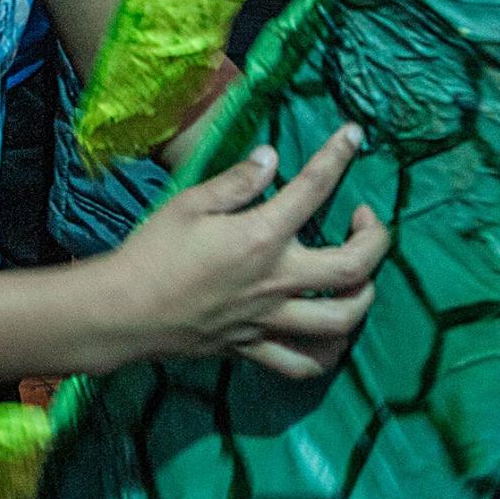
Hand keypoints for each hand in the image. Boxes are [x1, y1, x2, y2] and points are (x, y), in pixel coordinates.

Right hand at [116, 125, 388, 379]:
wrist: (123, 312)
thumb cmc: (152, 252)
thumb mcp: (189, 204)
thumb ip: (236, 182)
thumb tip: (272, 157)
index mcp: (260, 237)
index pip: (314, 190)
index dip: (338, 157)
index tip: (354, 135)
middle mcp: (276, 282)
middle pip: (354, 268)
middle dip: (376, 239)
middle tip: (365, 220)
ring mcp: (270, 320)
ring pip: (342, 322)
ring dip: (363, 297)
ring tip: (357, 278)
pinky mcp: (255, 348)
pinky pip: (304, 363)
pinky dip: (327, 353)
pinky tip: (329, 335)